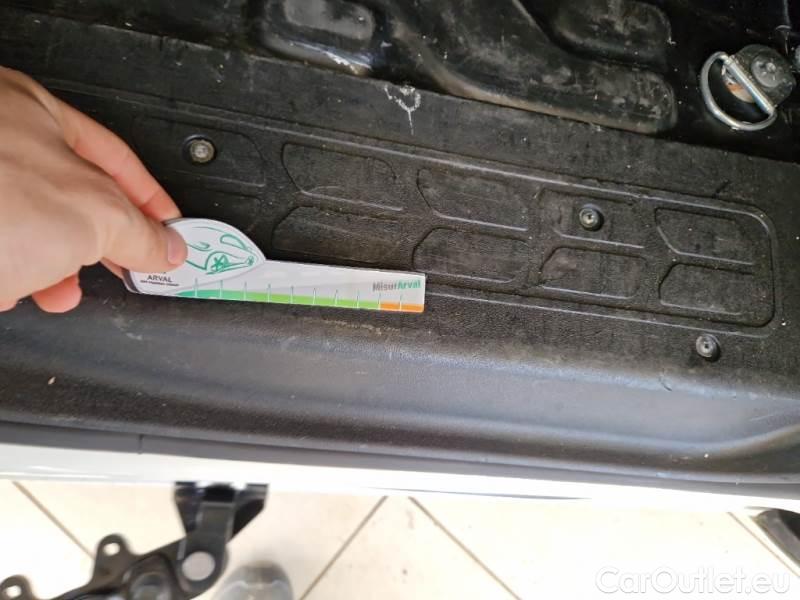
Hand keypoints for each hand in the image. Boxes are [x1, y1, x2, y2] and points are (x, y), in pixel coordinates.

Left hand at [0, 67, 186, 312]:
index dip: (153, 202)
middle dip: (97, 245)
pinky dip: (5, 272)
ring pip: (24, 228)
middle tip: (122, 269)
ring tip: (55, 292)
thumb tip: (167, 246)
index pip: (118, 160)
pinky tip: (5, 289)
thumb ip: (140, 230)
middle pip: (69, 197)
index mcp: (36, 115)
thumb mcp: (91, 215)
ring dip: (47, 268)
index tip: (172, 235)